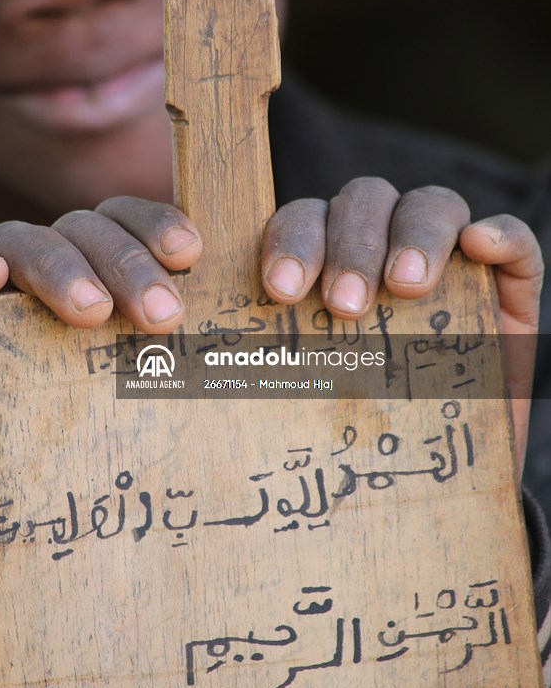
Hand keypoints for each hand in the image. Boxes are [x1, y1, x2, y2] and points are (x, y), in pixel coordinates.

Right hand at [0, 197, 202, 540]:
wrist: (27, 515)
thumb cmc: (112, 450)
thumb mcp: (166, 403)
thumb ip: (209, 365)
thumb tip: (292, 349)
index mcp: (109, 272)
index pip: (131, 220)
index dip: (159, 224)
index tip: (191, 255)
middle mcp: (56, 271)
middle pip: (85, 228)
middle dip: (123, 261)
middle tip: (158, 316)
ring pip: (21, 242)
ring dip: (58, 267)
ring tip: (89, 313)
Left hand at [260, 179, 543, 476]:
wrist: (426, 486)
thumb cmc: (347, 437)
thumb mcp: (296, 403)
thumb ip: (253, 374)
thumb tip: (177, 375)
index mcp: (321, 262)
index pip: (301, 220)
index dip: (289, 241)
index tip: (281, 291)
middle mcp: (380, 248)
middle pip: (362, 202)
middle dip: (349, 244)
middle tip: (344, 304)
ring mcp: (446, 260)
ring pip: (429, 206)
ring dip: (414, 236)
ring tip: (403, 286)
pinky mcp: (507, 286)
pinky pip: (510, 242)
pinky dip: (497, 236)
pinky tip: (477, 247)